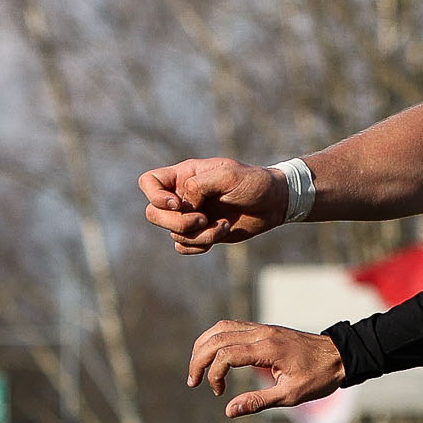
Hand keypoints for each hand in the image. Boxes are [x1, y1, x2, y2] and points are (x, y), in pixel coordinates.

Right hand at [141, 158, 289, 252]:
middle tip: (202, 219)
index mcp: (183, 175)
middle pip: (153, 214)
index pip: (148, 183)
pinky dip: (200, 244)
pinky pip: (184, 246)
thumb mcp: (228, 176)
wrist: (274, 203)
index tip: (178, 204)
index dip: (155, 196)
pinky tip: (221, 232)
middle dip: (176, 222)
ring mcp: (191, 215)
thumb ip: (199, 185)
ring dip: (198, 235)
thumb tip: (183, 204)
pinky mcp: (202, 233)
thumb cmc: (253, 183)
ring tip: (222, 225)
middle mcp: (182, 196)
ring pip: (173, 233)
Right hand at [186, 321, 344, 416]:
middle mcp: (262, 333)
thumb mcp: (291, 395)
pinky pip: (232, 326)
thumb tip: (229, 411)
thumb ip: (258, 402)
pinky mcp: (264, 329)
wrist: (340, 356)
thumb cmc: (319, 377)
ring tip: (198, 367)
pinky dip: (217, 338)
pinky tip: (214, 354)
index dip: (214, 374)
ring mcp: (263, 329)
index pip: (226, 355)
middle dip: (199, 358)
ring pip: (221, 327)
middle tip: (193, 381)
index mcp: (268, 349)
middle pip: (217, 337)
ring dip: (204, 345)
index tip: (218, 393)